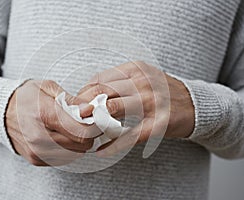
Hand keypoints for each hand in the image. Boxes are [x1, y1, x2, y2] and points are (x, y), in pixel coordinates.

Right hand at [6, 80, 100, 165]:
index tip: (94, 117)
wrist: (0, 112)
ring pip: (76, 153)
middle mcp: (39, 138)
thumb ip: (71, 100)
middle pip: (82, 144)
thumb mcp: (48, 88)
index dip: (94, 125)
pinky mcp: (36, 160)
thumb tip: (90, 110)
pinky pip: (65, 158)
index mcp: (44, 115)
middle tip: (84, 121)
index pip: (81, 130)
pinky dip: (68, 148)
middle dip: (89, 133)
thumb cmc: (26, 97)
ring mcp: (37, 151)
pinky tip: (60, 136)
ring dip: (79, 142)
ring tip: (70, 128)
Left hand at [78, 61, 194, 156]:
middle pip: (103, 92)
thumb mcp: (141, 77)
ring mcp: (151, 102)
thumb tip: (89, 92)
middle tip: (74, 119)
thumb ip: (118, 82)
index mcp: (135, 69)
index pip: (100, 79)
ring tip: (86, 132)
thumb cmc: (162, 91)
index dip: (84, 93)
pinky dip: (113, 145)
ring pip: (113, 109)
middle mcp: (142, 82)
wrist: (194, 104)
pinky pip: (130, 134)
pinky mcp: (158, 123)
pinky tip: (102, 151)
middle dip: (85, 106)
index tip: (76, 105)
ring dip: (96, 122)